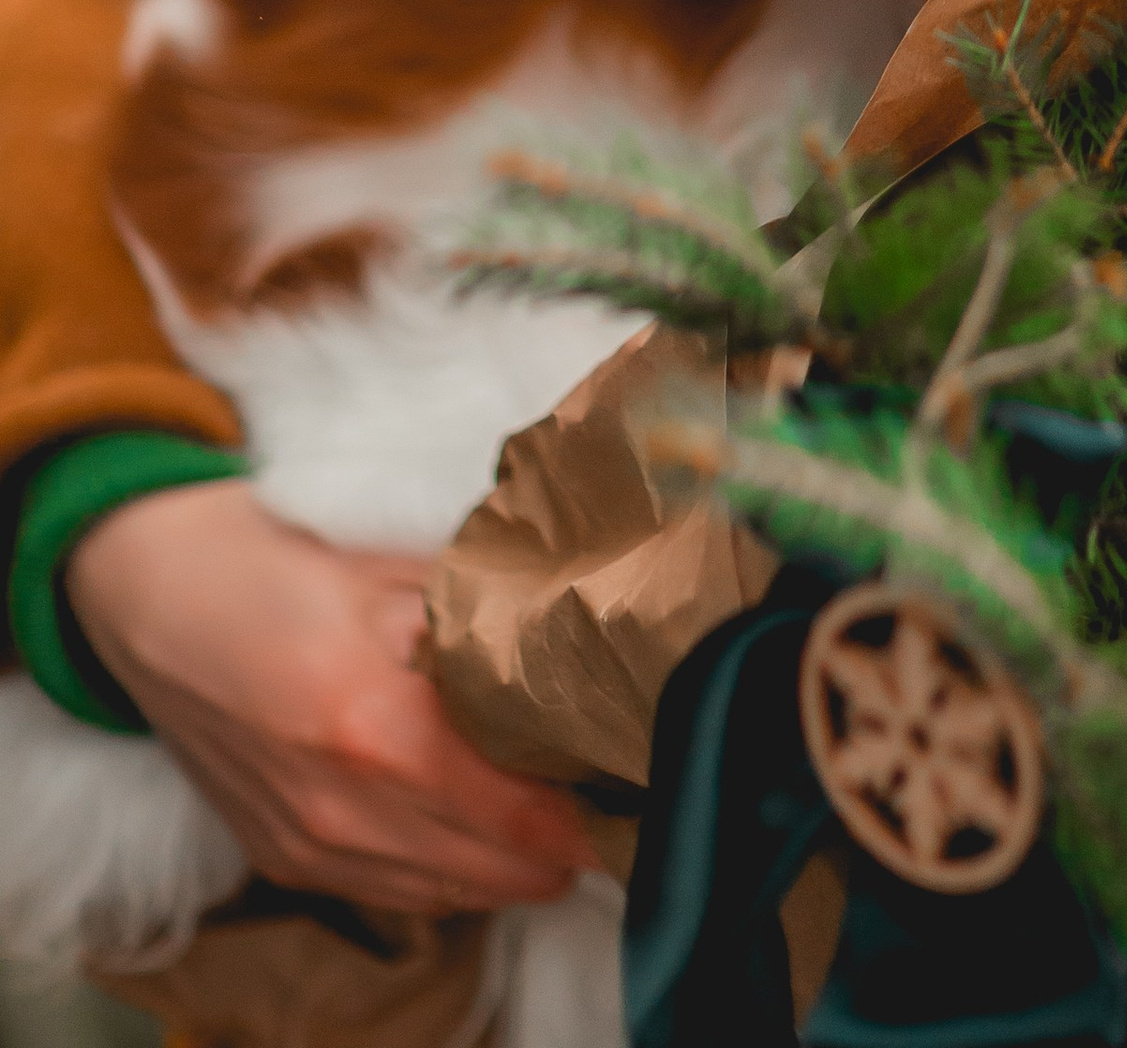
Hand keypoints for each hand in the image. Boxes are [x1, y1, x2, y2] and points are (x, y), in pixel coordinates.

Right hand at [66, 480, 595, 915]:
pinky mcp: (283, 859)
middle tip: (614, 798)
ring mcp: (307, 847)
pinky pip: (394, 893)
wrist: (154, 596)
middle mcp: (340, 810)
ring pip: (448, 894)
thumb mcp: (398, 573)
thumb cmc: (280, 564)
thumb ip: (483, 626)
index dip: (589, 808)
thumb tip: (580, 655)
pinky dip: (450, 874)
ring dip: (512, 869)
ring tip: (564, 819)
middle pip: (494, 870)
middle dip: (565, 844)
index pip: (520, 813)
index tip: (639, 779)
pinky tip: (485, 835)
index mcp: (377, 729)